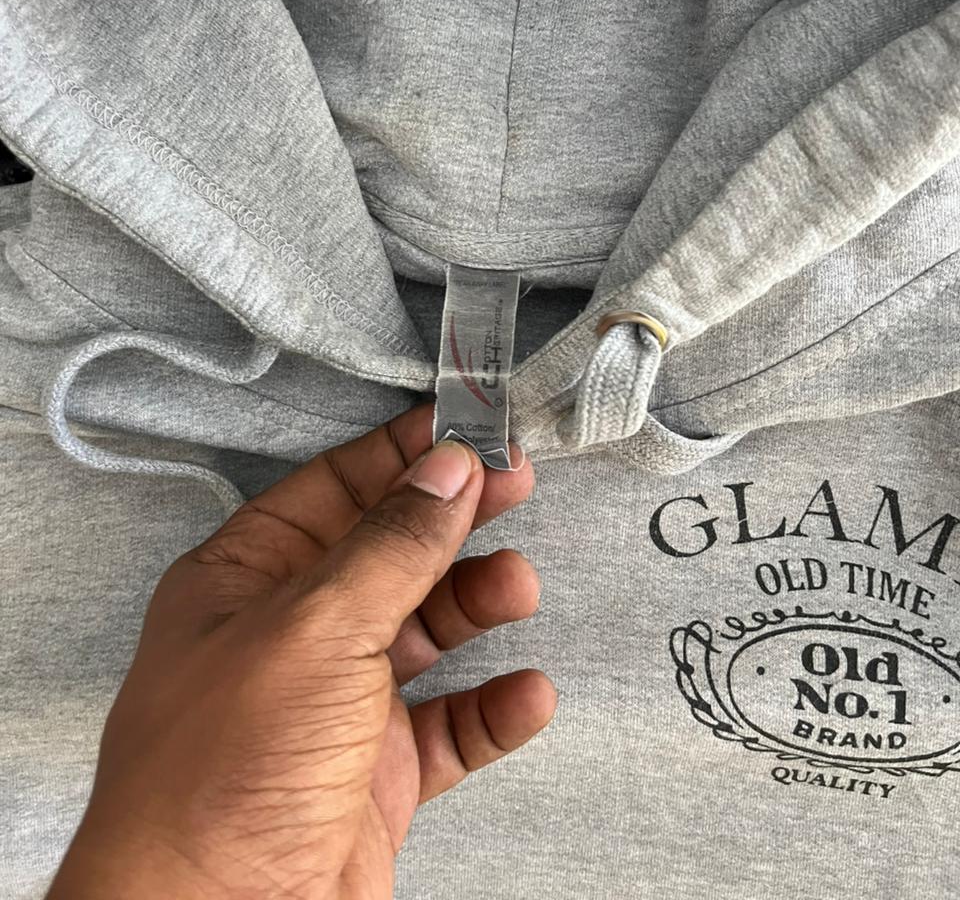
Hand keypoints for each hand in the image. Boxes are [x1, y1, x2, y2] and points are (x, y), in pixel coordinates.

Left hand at [47, 402, 555, 899]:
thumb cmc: (221, 775)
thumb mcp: (315, 629)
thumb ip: (391, 545)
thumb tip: (446, 468)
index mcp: (245, 581)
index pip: (331, 489)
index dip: (400, 454)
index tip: (466, 427)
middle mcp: (290, 636)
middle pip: (386, 553)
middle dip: (451, 519)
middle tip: (515, 485)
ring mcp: (333, 707)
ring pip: (423, 634)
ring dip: (477, 606)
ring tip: (518, 588)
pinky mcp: (373, 777)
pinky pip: (449, 727)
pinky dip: (492, 707)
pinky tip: (525, 695)